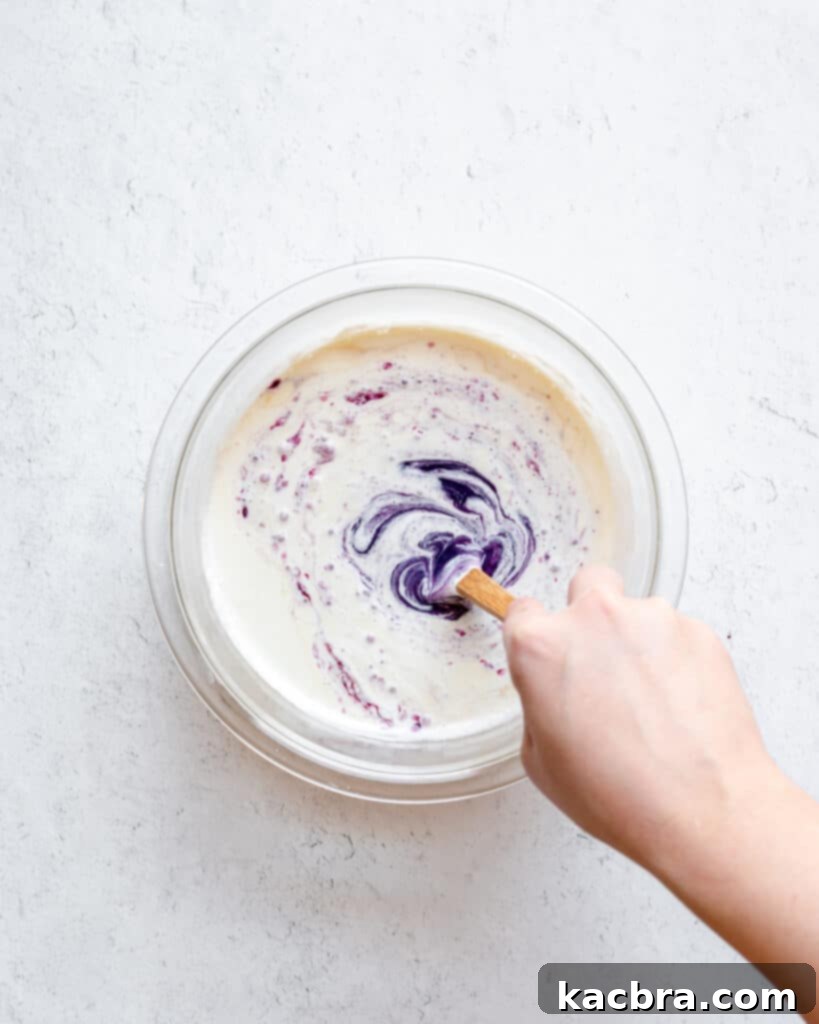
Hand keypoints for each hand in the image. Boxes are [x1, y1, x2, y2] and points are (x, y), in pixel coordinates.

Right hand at [502, 565, 773, 873]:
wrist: (703, 808)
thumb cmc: (622, 795)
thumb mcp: (541, 762)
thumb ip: (538, 705)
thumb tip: (553, 694)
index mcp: (543, 648)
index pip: (522, 611)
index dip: (533, 634)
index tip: (544, 646)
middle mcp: (594, 619)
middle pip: (586, 586)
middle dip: (590, 616)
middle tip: (601, 663)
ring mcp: (651, 619)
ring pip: (637, 611)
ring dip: (638, 641)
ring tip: (649, 700)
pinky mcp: (698, 631)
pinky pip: (678, 633)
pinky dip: (676, 659)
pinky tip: (678, 705)